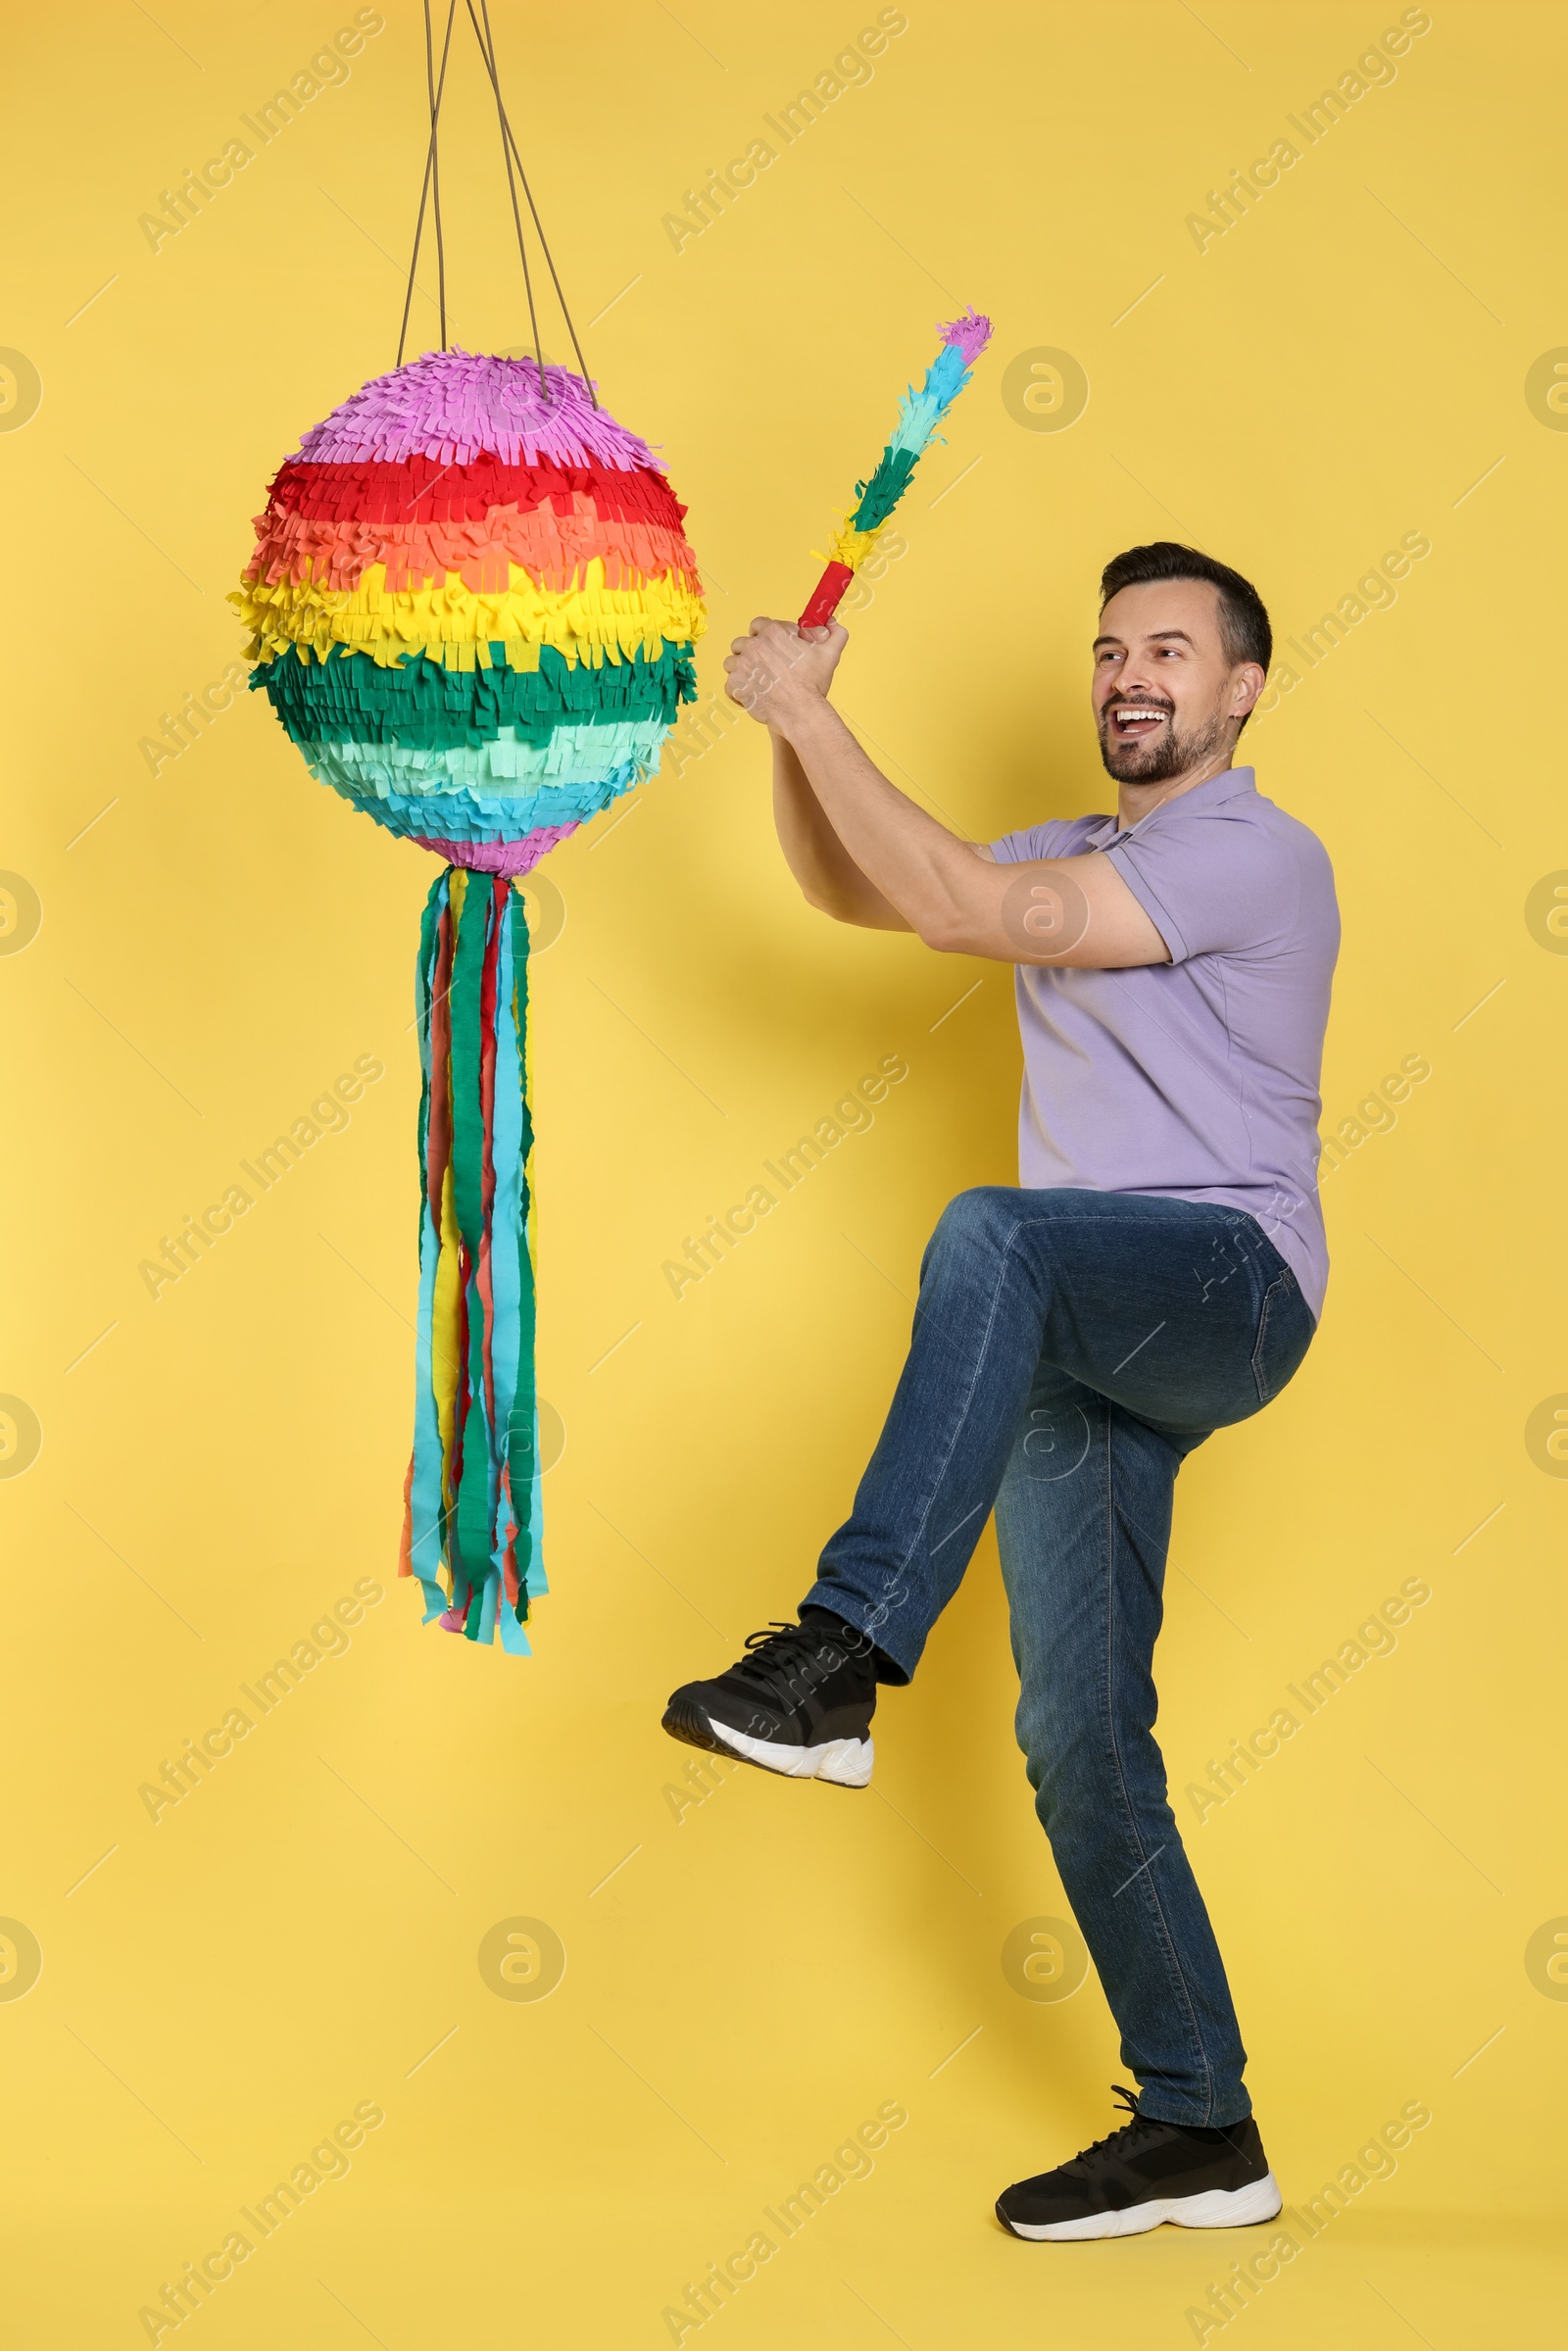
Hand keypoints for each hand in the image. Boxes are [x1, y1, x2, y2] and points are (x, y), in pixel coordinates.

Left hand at [724, 616, 846, 730]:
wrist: (801, 712)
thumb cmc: (813, 684)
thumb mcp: (830, 654)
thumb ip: (835, 634)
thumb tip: (831, 623)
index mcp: (774, 633)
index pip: (758, 624)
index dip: (763, 633)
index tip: (770, 645)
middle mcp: (755, 646)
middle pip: (741, 643)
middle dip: (750, 652)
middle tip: (762, 665)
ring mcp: (743, 665)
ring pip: (731, 662)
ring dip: (740, 670)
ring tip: (754, 680)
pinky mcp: (736, 685)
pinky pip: (728, 684)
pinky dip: (737, 690)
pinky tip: (750, 694)